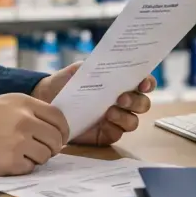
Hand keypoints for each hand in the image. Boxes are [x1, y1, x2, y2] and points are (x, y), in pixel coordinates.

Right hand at [0, 93, 69, 175]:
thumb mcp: (2, 104)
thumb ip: (27, 112)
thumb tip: (51, 129)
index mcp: (23, 102)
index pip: (59, 118)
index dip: (62, 132)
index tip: (58, 139)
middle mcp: (24, 119)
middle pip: (56, 139)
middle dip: (51, 148)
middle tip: (39, 151)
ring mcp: (18, 140)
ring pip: (45, 156)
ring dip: (35, 159)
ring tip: (14, 154)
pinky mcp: (10, 161)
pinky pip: (29, 168)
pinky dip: (20, 168)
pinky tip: (3, 160)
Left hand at [31, 62, 154, 146]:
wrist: (47, 99)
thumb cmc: (68, 81)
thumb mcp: (82, 69)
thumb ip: (99, 66)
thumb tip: (114, 61)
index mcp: (122, 84)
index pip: (144, 83)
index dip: (148, 83)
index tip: (143, 83)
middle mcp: (124, 103)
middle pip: (143, 104)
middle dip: (136, 102)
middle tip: (121, 98)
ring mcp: (116, 120)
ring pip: (133, 122)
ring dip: (125, 117)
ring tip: (109, 112)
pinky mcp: (105, 134)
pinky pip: (118, 134)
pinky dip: (114, 128)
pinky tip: (104, 123)